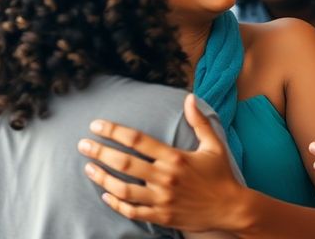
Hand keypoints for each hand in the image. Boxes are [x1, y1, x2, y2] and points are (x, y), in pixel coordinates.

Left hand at [77, 94, 245, 231]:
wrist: (232, 209)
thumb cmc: (222, 176)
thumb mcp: (213, 146)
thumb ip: (199, 121)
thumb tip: (189, 97)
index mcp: (175, 157)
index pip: (137, 140)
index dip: (114, 131)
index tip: (97, 125)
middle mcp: (165, 177)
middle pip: (124, 162)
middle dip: (100, 152)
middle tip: (83, 144)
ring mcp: (162, 199)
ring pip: (123, 189)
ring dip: (102, 178)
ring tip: (88, 168)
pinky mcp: (162, 216)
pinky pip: (133, 211)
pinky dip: (117, 204)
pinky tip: (106, 195)